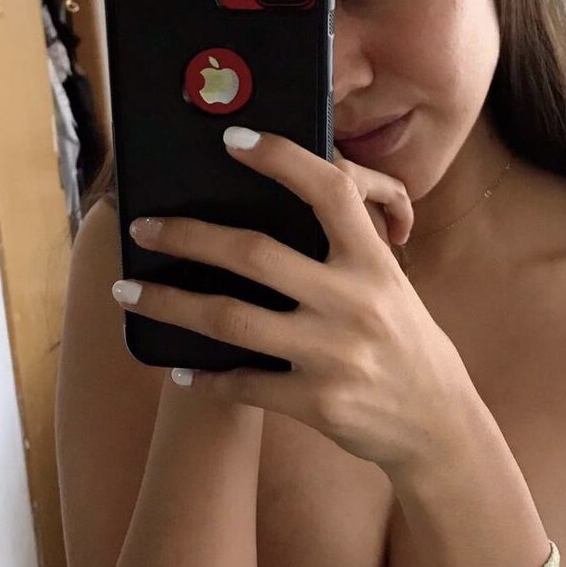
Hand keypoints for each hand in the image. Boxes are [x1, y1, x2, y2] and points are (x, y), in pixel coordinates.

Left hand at [114, 129, 481, 483]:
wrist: (439, 426)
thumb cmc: (404, 341)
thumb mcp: (389, 283)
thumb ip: (344, 247)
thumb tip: (271, 208)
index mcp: (374, 262)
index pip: (330, 190)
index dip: (281, 159)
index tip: (232, 140)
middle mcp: (354, 301)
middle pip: (254, 254)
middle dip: (188, 236)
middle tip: (144, 227)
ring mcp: (333, 354)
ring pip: (230, 319)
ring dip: (169, 303)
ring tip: (126, 291)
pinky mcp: (317, 402)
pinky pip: (243, 384)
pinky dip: (205, 378)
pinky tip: (180, 370)